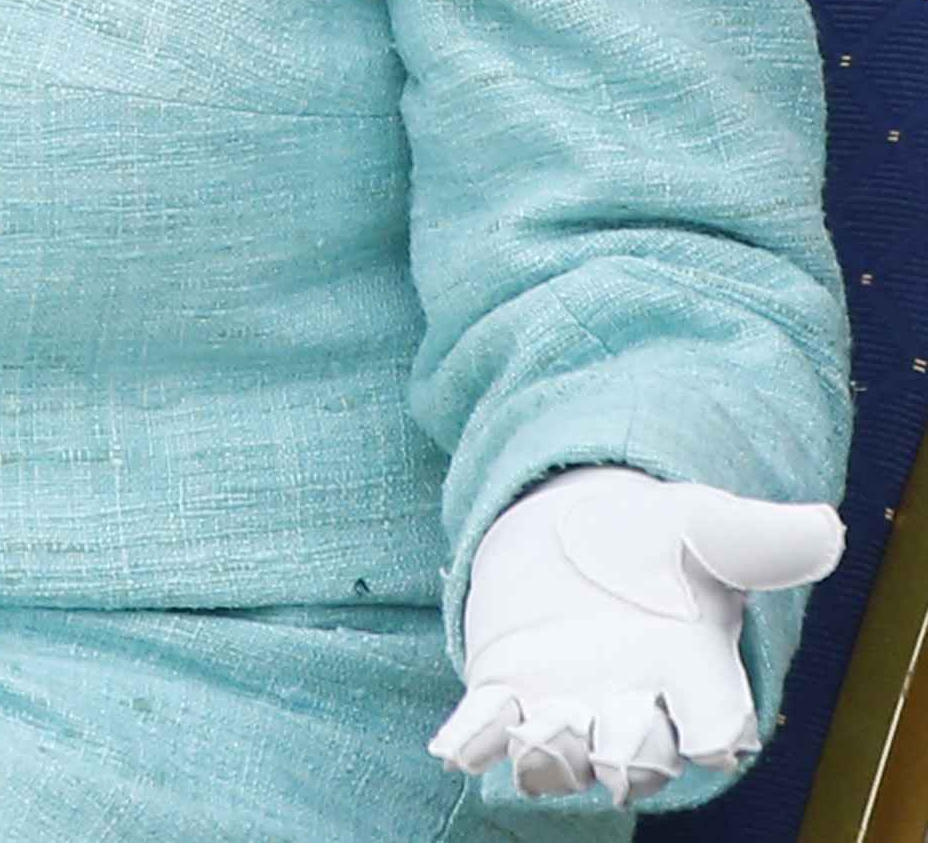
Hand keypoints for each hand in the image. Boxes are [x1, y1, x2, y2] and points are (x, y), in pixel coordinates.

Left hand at [431, 467, 844, 801]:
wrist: (576, 533)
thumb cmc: (655, 539)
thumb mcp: (702, 523)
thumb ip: (757, 536)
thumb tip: (825, 529)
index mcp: (695, 675)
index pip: (719, 725)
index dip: (716, 733)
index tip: (717, 739)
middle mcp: (634, 708)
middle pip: (640, 757)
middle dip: (628, 756)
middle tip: (617, 752)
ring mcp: (565, 707)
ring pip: (561, 755)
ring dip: (549, 754)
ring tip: (534, 736)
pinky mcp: (503, 692)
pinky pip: (486, 729)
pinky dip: (471, 742)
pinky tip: (454, 748)